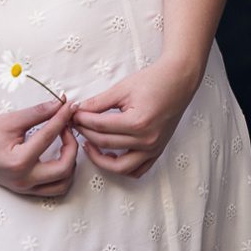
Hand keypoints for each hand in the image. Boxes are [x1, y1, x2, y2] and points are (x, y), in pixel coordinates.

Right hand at [0, 95, 80, 196]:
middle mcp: (22, 179)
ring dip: (70, 164)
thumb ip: (39, 112)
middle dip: (71, 146)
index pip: (49, 137)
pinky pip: (52, 188)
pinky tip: (58, 158)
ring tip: (64, 146)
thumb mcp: (12, 120)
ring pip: (62, 184)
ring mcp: (23, 187)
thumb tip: (62, 104)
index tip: (69, 107)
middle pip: (64, 168)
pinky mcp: (23, 189)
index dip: (62, 118)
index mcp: (18, 161)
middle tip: (66, 129)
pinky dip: (61, 176)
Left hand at [73, 58, 201, 178]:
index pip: (99, 126)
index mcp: (138, 123)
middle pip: (104, 143)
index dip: (81, 119)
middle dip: (84, 133)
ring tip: (87, 144)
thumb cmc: (153, 81)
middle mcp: (147, 140)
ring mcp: (154, 148)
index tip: (71, 114)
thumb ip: (97, 103)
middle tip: (74, 124)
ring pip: (119, 166)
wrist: (179, 80)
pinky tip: (109, 155)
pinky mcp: (157, 151)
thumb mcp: (121, 89)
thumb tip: (76, 111)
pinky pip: (137, 170)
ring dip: (99, 158)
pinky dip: (121, 167)